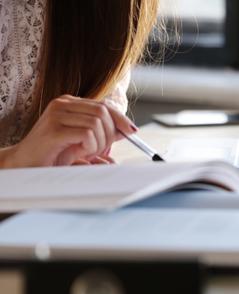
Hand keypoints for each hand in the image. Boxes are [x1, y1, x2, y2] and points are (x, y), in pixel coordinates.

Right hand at [5, 95, 135, 167]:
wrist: (24, 164)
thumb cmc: (53, 153)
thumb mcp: (83, 142)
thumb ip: (103, 134)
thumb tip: (128, 130)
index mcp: (69, 103)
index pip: (103, 105)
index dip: (120, 118)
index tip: (132, 131)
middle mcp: (62, 104)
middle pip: (103, 112)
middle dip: (109, 134)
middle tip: (99, 150)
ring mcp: (57, 115)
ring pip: (97, 123)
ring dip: (99, 143)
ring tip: (85, 151)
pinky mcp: (54, 129)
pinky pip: (87, 134)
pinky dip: (89, 146)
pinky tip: (78, 152)